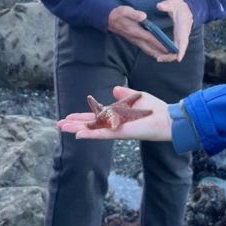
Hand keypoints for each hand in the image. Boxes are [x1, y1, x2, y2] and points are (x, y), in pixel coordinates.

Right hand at [57, 85, 172, 140]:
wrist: (166, 119)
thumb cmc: (154, 109)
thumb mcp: (136, 96)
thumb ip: (124, 95)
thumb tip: (114, 90)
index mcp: (115, 116)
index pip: (95, 117)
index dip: (81, 117)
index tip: (68, 117)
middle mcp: (113, 124)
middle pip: (89, 125)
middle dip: (74, 124)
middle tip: (59, 125)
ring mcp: (116, 130)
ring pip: (92, 130)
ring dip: (77, 129)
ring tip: (62, 128)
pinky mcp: (120, 133)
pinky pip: (102, 134)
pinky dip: (90, 135)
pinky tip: (78, 135)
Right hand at [107, 4, 183, 61]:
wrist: (109, 20)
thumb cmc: (119, 14)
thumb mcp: (126, 11)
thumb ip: (135, 14)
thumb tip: (144, 16)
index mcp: (136, 32)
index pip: (151, 39)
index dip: (161, 43)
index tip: (170, 47)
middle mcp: (137, 39)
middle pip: (151, 49)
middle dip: (162, 53)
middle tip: (173, 56)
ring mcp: (136, 42)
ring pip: (149, 51)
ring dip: (158, 55)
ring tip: (169, 57)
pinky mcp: (136, 42)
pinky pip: (146, 49)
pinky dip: (153, 52)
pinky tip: (159, 53)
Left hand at [155, 0, 192, 61]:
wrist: (188, 8)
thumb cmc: (180, 6)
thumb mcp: (173, 3)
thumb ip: (166, 5)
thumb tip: (158, 6)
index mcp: (183, 27)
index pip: (183, 40)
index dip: (181, 50)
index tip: (178, 58)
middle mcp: (183, 35)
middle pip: (179, 50)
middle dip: (171, 56)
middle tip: (159, 58)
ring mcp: (181, 38)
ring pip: (177, 51)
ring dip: (168, 56)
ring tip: (158, 58)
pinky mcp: (178, 38)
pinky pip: (174, 48)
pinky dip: (168, 53)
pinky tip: (160, 55)